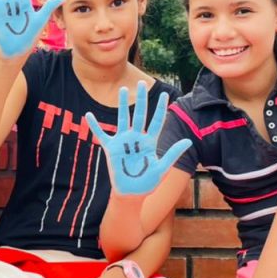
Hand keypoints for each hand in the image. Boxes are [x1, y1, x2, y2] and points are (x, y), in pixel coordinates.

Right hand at [85, 81, 191, 195]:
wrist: (130, 194)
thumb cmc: (147, 183)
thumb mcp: (162, 168)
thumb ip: (172, 153)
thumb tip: (188, 141)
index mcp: (150, 142)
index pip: (156, 121)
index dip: (160, 108)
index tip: (164, 94)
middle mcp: (137, 138)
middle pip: (140, 114)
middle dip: (141, 99)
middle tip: (141, 82)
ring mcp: (123, 142)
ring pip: (123, 118)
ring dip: (123, 105)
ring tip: (123, 90)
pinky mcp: (111, 148)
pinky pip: (101, 134)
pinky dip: (95, 125)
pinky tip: (88, 115)